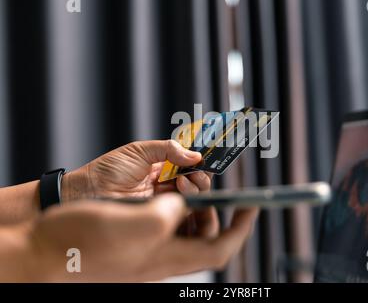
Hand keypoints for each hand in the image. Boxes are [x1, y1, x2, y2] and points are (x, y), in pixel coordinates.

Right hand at [19, 194, 257, 281]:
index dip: (242, 227)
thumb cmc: (85, 241)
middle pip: (204, 235)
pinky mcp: (131, 240)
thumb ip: (170, 213)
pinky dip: (166, 203)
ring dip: (187, 203)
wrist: (42, 252)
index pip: (221, 247)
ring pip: (184, 226)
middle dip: (208, 207)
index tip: (253, 206)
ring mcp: (146, 249)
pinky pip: (161, 221)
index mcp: (170, 257)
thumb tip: (182, 205)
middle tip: (194, 186)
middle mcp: (162, 256)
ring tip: (174, 183)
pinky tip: (156, 189)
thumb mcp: (137, 222)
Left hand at [61, 139, 218, 237]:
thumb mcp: (138, 151)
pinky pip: (180, 211)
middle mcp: (165, 185)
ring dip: (193, 188)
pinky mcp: (158, 216)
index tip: (204, 160)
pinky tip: (180, 196)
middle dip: (199, 176)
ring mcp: (162, 202)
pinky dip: (185, 203)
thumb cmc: (107, 170)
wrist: (85, 192)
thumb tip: (194, 154)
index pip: (188, 165)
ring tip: (182, 183)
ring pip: (191, 197)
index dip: (198, 162)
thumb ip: (167, 149)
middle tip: (193, 173)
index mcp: (161, 167)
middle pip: (194, 182)